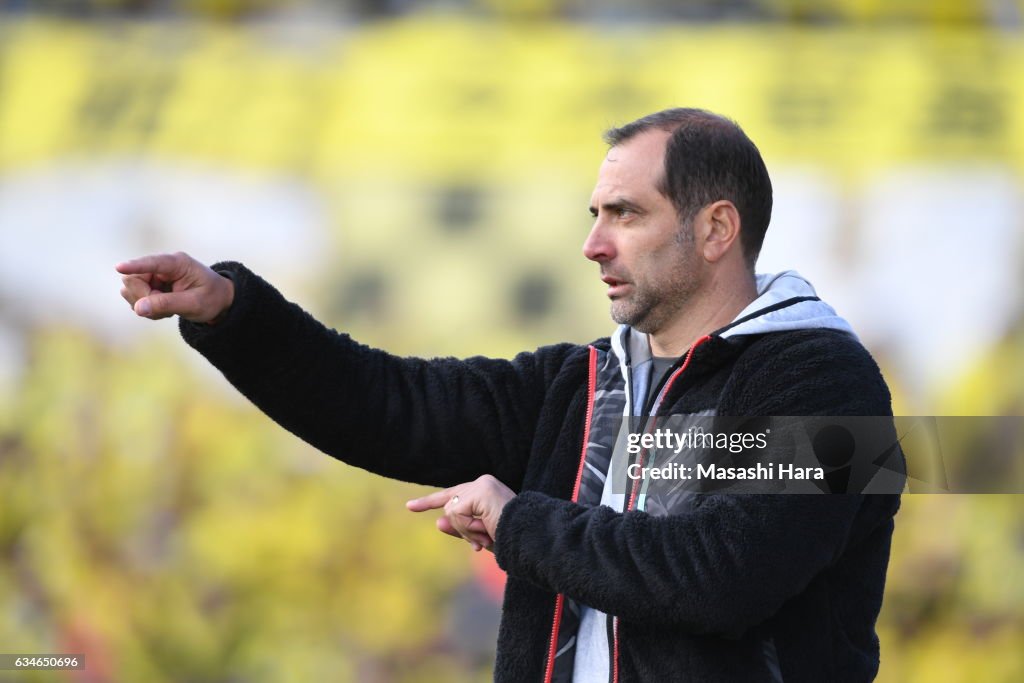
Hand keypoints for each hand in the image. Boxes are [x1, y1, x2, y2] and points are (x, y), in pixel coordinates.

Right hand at [116, 252, 234, 323]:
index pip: (152, 262)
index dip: (135, 266)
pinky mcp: (148, 285)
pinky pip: (134, 298)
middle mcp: (162, 266)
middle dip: (144, 298)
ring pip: (130, 289)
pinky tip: (164, 309)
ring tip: (169, 309)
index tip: (119, 267)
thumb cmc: (211, 298)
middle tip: (165, 310)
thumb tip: (138, 308)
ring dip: (145, 305)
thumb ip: (166, 304)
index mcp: (178, 263)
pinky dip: (146, 308)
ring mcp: (153, 275)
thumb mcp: (193, 304)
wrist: (218, 301)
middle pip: (133, 279)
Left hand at [406, 475, 515, 551]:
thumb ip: (459, 529)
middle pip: (450, 507)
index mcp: (484, 491)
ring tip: (488, 536)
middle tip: (483, 541)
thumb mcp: (480, 536)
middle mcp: (483, 482)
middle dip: (462, 529)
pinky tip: (486, 530)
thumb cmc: (510, 539)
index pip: (452, 495)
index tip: (409, 507)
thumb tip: (437, 522)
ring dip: (467, 531)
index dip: (429, 502)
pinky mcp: (480, 491)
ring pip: (451, 511)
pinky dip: (468, 528)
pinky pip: (457, 514)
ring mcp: (481, 484)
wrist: (530, 539)